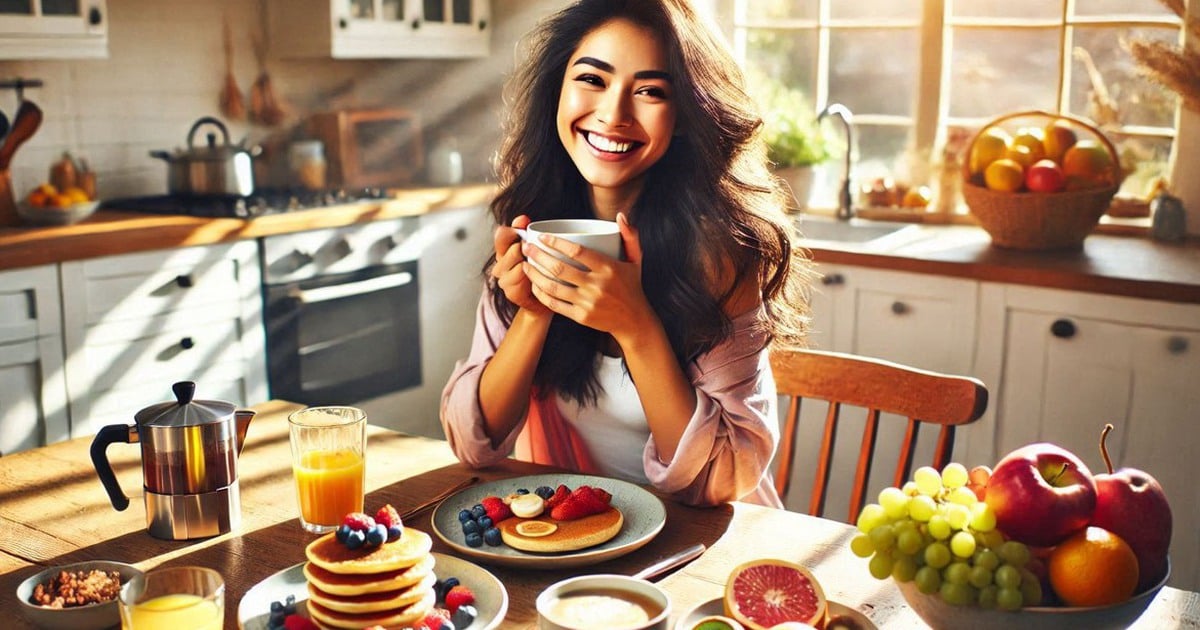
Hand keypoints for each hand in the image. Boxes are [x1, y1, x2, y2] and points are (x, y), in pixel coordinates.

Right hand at [492, 215, 549, 316]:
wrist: (544, 299)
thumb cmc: (540, 270)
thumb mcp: (534, 247)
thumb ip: (526, 230)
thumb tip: (523, 218)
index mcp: (503, 251)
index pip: (501, 234)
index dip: (514, 230)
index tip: (525, 230)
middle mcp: (499, 265)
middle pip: (511, 249)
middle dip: (525, 249)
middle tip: (534, 255)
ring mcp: (503, 280)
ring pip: (516, 264)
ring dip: (529, 264)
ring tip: (538, 268)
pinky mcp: (511, 293)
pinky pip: (521, 279)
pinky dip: (530, 277)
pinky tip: (536, 279)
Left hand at [523, 212, 653, 337]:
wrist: (634, 321)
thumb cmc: (632, 286)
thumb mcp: (636, 260)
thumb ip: (630, 236)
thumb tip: (620, 215)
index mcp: (608, 268)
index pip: (577, 251)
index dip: (555, 242)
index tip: (541, 237)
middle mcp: (597, 285)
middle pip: (559, 268)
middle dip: (538, 256)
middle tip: (527, 248)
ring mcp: (588, 302)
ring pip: (553, 287)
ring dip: (535, 274)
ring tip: (525, 265)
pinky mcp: (581, 317)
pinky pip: (555, 304)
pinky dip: (541, 294)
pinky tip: (534, 285)